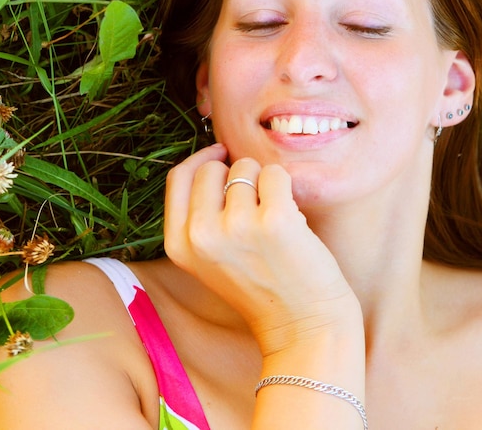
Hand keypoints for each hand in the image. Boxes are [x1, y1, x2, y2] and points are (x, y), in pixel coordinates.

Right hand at [164, 143, 359, 357]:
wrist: (302, 326)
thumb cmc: (260, 286)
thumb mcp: (208, 259)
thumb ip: (199, 215)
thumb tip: (213, 159)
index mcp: (179, 245)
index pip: (178, 177)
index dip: (201, 159)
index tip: (220, 155)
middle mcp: (202, 235)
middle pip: (212, 168)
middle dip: (236, 176)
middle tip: (256, 206)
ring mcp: (237, 227)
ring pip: (246, 167)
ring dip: (263, 183)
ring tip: (272, 218)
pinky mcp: (275, 221)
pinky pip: (276, 173)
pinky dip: (286, 186)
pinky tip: (291, 216)